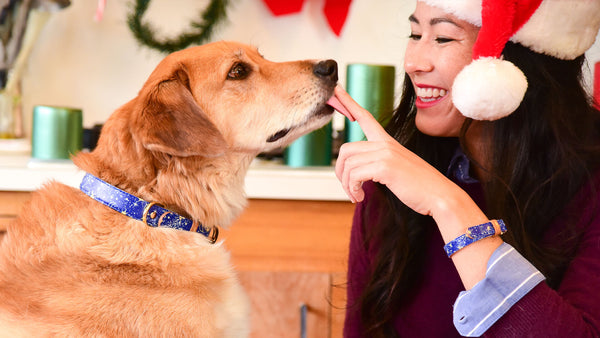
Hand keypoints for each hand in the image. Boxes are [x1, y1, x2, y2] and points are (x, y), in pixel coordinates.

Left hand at [333, 85, 455, 216]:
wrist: (440, 196)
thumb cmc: (420, 186)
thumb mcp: (397, 168)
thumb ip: (379, 162)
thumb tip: (358, 169)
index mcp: (388, 142)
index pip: (365, 117)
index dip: (349, 102)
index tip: (336, 89)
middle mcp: (385, 144)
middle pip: (346, 149)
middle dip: (340, 171)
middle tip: (348, 188)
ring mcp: (385, 154)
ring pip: (348, 164)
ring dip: (347, 184)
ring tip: (356, 196)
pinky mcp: (385, 167)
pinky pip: (354, 175)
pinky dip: (353, 189)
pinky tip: (360, 197)